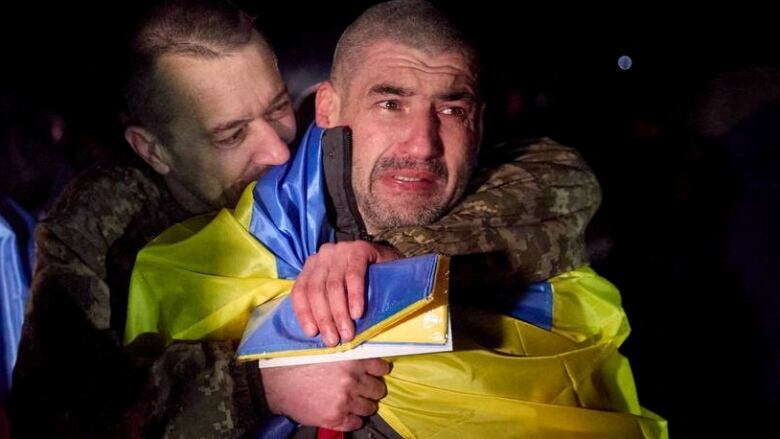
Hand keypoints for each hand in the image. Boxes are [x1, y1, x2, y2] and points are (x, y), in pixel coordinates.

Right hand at [261, 359, 389, 430]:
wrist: (278, 383)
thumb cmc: (300, 363)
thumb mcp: (328, 350)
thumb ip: (349, 354)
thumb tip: (367, 360)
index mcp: (353, 360)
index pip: (381, 368)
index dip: (377, 371)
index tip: (372, 374)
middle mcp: (352, 380)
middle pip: (378, 389)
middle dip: (371, 390)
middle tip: (361, 389)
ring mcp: (345, 400)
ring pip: (370, 407)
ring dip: (363, 405)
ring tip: (352, 402)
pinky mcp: (336, 418)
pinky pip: (356, 422)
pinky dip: (353, 419)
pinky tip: (345, 413)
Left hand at [291, 241, 400, 345]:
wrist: (391, 263)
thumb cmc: (363, 283)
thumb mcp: (339, 292)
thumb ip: (326, 304)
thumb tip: (319, 333)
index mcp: (313, 265)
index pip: (300, 290)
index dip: (304, 313)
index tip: (312, 333)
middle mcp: (323, 254)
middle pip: (316, 289)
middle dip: (324, 318)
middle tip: (333, 339)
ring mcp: (341, 249)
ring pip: (333, 285)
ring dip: (339, 313)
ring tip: (347, 332)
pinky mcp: (359, 249)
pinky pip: (353, 276)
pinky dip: (354, 297)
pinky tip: (357, 313)